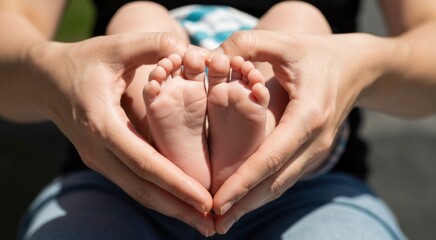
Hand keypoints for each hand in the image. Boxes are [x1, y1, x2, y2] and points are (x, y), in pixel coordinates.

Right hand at [31, 32, 214, 235]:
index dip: (175, 183)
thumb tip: (190, 51)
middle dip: (179, 208)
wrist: (46, 80)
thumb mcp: (115, 46)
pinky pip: (133, 183)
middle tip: (213, 225)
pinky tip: (180, 203)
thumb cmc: (84, 61)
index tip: (206, 200)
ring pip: (138, 192)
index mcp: (102, 124)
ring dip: (171, 208)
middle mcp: (98, 150)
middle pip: (142, 188)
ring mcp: (99, 159)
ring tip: (203, 222)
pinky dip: (158, 196)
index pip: (144, 162)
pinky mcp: (103, 161)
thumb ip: (152, 45)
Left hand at [209, 30, 387, 232]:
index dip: (244, 182)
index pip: (272, 157)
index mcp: (309, 115)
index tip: (217, 202)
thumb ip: (248, 43)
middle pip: (276, 182)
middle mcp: (315, 141)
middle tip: (211, 224)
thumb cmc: (319, 54)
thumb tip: (212, 58)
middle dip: (243, 205)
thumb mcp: (286, 42)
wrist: (360, 67)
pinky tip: (243, 201)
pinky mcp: (313, 153)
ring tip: (222, 221)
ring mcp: (317, 151)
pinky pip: (285, 177)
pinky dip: (263, 192)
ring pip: (281, 185)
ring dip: (252, 204)